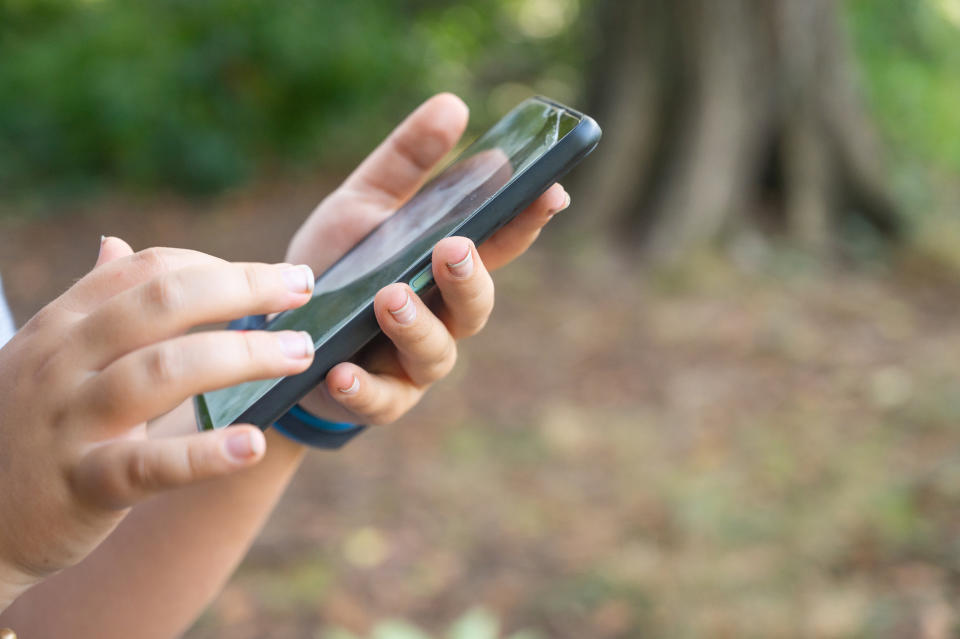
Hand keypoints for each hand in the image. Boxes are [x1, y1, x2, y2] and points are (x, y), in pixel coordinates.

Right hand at [0, 241, 317, 604]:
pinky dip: (203, 454)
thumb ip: (90, 303)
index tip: (276, 280)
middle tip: (304, 289)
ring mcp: (68, 421)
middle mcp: (63, 362)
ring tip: (300, 354)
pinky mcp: (79, 485)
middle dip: (242, 289)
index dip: (219, 266)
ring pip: (161, 370)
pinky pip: (146, 464)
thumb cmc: (23, 429)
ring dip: (242, 357)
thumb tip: (117, 244)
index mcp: (64, 326)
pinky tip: (253, 445)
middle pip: (162, 303)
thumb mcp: (46, 356)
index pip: (148, 271)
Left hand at [285, 93, 569, 424]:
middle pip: (477, 304)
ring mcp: (413, 363)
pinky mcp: (377, 399)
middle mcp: (443, 317)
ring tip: (388, 297)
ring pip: (437, 352)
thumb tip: (454, 104)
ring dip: (416, 325)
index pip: (500, 244)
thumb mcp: (364, 203)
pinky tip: (341, 367)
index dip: (529, 220)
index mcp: (446, 269)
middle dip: (470, 278)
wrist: (281, 330)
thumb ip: (407, 160)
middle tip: (453, 248)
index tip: (550, 192)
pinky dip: (363, 387)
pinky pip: (379, 400)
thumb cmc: (339, 265)